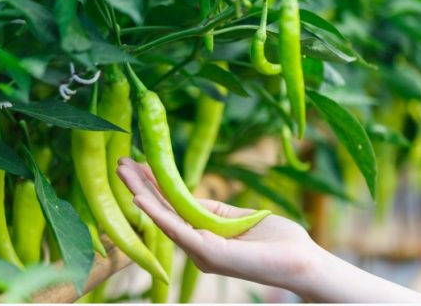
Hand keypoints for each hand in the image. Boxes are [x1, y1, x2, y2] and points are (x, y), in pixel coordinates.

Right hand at [116, 158, 318, 293]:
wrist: (301, 260)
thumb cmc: (276, 239)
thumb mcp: (239, 217)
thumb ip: (213, 210)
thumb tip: (191, 198)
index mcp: (204, 234)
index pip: (172, 205)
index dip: (155, 184)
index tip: (138, 163)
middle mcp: (196, 244)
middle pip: (162, 209)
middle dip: (140, 184)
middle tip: (119, 161)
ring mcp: (200, 250)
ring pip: (163, 217)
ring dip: (141, 192)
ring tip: (122, 170)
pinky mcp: (209, 254)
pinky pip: (177, 230)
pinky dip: (157, 213)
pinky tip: (139, 198)